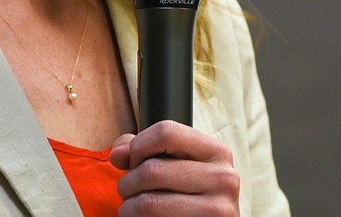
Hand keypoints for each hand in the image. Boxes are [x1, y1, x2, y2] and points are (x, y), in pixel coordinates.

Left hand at [109, 120, 239, 215]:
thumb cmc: (190, 196)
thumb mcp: (176, 165)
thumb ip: (142, 150)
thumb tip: (117, 154)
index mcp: (217, 152)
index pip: (166, 131)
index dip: (139, 146)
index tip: (134, 162)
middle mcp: (223, 178)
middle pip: (151, 170)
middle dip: (127, 183)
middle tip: (128, 192)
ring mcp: (217, 209)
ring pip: (148, 202)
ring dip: (128, 207)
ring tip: (132, 209)